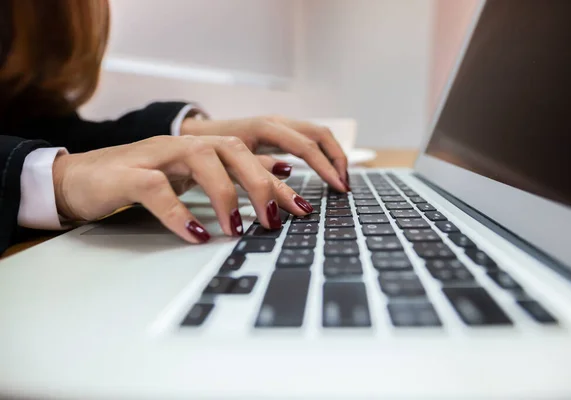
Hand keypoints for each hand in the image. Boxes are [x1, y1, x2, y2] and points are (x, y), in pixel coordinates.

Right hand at [52, 135, 315, 242]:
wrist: (80, 178)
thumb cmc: (140, 179)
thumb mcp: (192, 177)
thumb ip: (233, 174)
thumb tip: (280, 174)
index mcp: (202, 148)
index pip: (250, 158)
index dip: (279, 182)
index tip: (304, 208)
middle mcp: (184, 145)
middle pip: (233, 150)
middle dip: (260, 183)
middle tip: (274, 220)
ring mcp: (156, 156)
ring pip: (200, 159)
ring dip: (224, 195)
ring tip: (237, 229)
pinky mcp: (128, 173)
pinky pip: (157, 188)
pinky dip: (178, 212)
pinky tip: (194, 234)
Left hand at [180, 116, 349, 191]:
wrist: (198, 133)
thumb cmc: (211, 147)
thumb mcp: (232, 159)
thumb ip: (258, 166)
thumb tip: (289, 173)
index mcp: (266, 127)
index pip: (306, 146)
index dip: (325, 167)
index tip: (338, 187)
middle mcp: (278, 122)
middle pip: (320, 135)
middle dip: (337, 159)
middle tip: (344, 187)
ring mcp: (282, 125)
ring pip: (318, 135)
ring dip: (333, 156)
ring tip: (340, 181)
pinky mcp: (282, 133)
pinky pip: (310, 140)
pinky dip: (323, 155)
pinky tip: (327, 172)